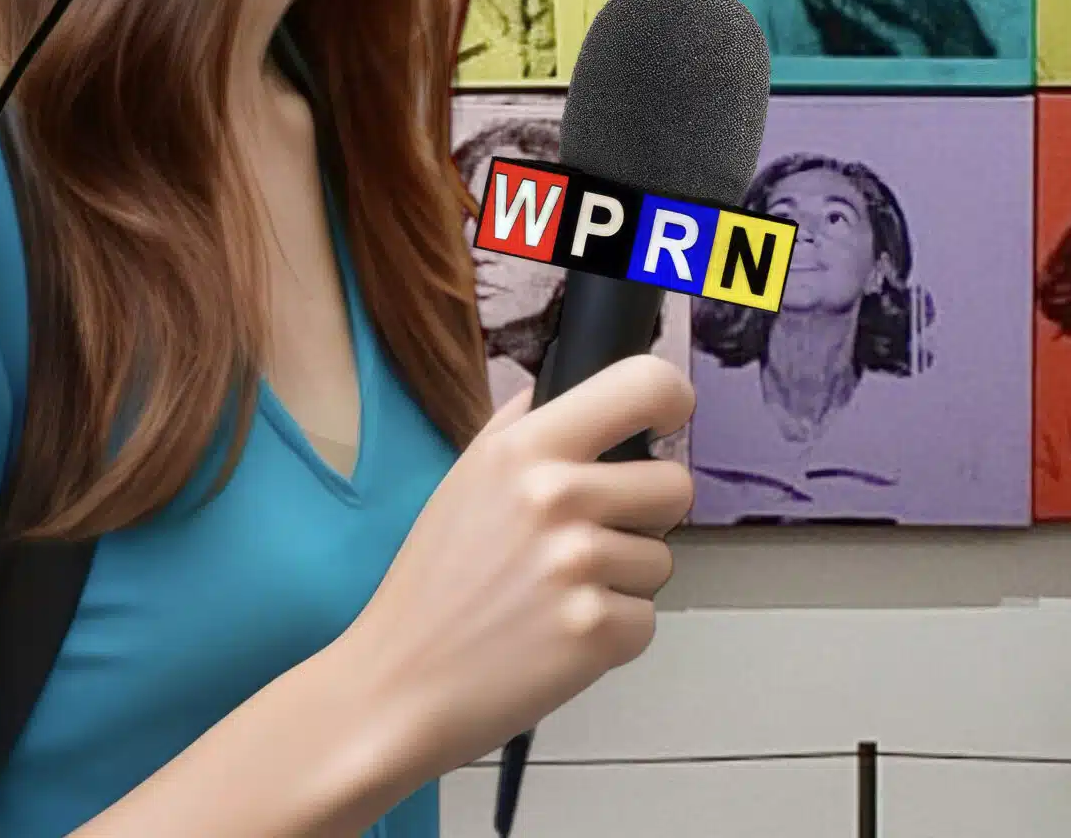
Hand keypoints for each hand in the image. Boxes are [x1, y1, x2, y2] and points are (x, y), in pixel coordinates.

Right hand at [336, 353, 694, 774]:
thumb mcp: (463, 481)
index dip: (671, 400)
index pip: (642, 384)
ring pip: (662, 560)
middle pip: (674, 486)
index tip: (665, 423)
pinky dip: (613, 635)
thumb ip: (517, 429)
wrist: (395, 685)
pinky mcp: (596, 631)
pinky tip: (557, 638)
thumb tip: (555, 388)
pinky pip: (646, 620)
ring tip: (557, 598)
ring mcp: (579, 565)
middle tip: (588, 543)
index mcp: (526, 448)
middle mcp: (557, 495)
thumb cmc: (432, 583)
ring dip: (623, 582)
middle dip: (646, 517)